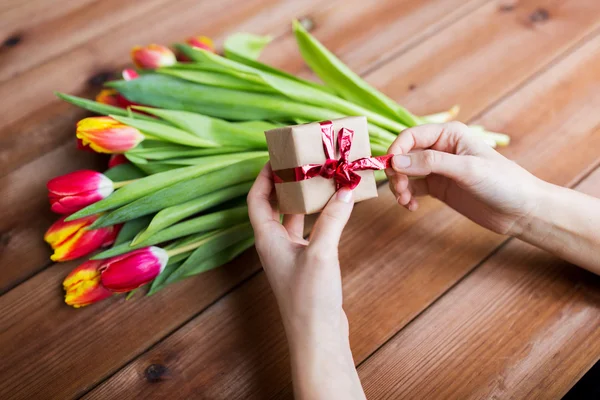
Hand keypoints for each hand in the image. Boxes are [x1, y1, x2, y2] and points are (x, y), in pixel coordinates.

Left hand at [248, 164, 365, 399]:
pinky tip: (334, 209)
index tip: (276, 158)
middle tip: (302, 165)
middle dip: (286, 184)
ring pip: (293, 218)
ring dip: (304, 199)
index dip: (263, 177)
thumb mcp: (321, 253)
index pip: (256, 199)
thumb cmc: (309, 299)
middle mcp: (274, 244)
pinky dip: (318, 217)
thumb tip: (346, 190)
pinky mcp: (306, 264)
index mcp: (266, 239)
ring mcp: (290, 255)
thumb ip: (332, 219)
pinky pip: (308, 231)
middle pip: (274, 205)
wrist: (317, 337)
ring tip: (321, 180)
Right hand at [386, 122, 541, 235]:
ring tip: (405, 201)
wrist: (522, 211)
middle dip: (396, 172)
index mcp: (449, 134)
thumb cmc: (502, 183)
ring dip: (399, 186)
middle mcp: (441, 148)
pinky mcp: (439, 187)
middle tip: (399, 190)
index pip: (410, 136)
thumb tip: (395, 161)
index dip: (396, 151)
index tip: (390, 170)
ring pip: (405, 173)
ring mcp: (439, 169)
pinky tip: (411, 206)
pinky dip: (407, 196)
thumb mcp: (466, 170)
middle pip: (404, 155)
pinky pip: (413, 188)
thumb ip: (430, 163)